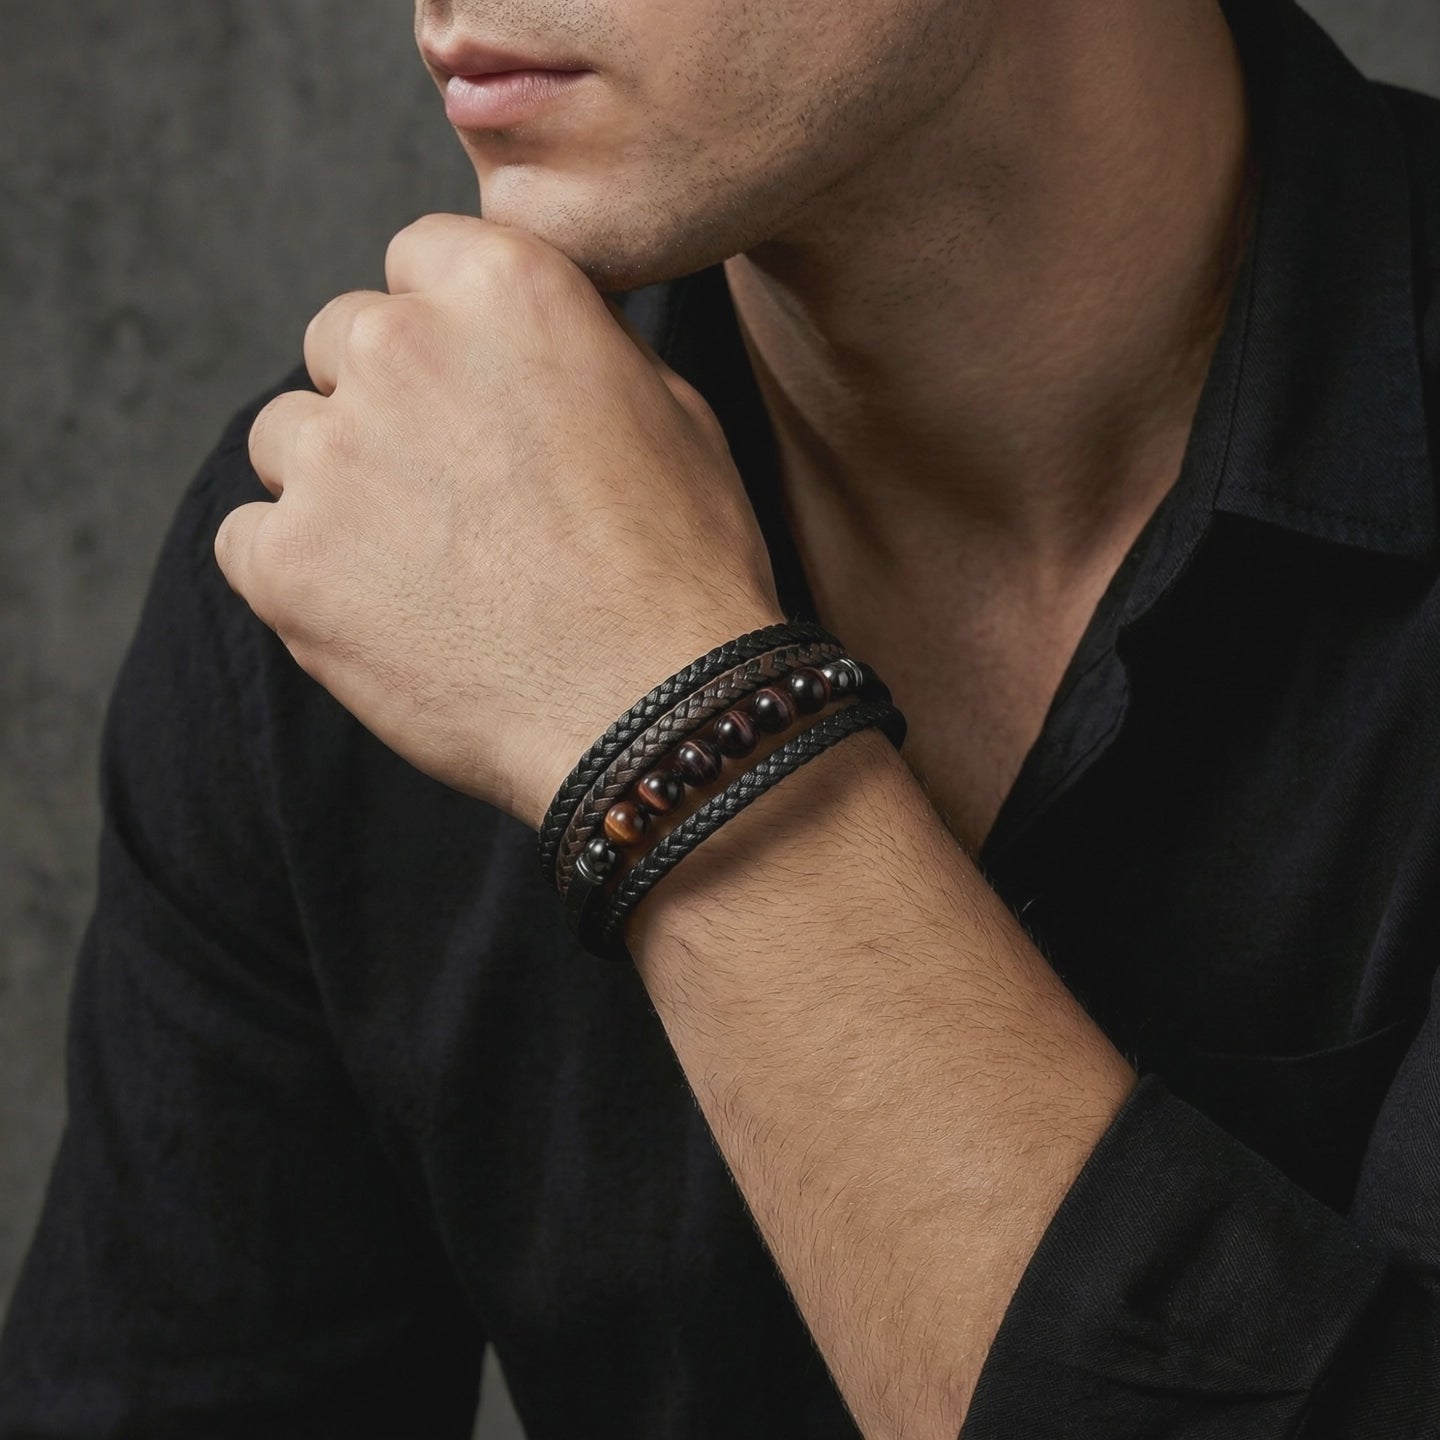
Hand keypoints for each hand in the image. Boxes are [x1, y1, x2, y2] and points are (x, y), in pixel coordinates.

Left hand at [214, 214, 783, 830]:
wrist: (656, 709)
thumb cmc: (682, 565)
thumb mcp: (672, 411)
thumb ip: (575, 345)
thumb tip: (525, 345)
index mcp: (499, 285)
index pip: (415, 259)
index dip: (444, 331)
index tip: (468, 392)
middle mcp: (398, 345)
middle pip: (339, 342)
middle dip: (382, 401)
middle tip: (449, 491)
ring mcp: (331, 455)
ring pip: (286, 441)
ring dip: (335, 485)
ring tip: (419, 566)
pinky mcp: (286, 563)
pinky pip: (248, 541)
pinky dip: (295, 573)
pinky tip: (375, 613)